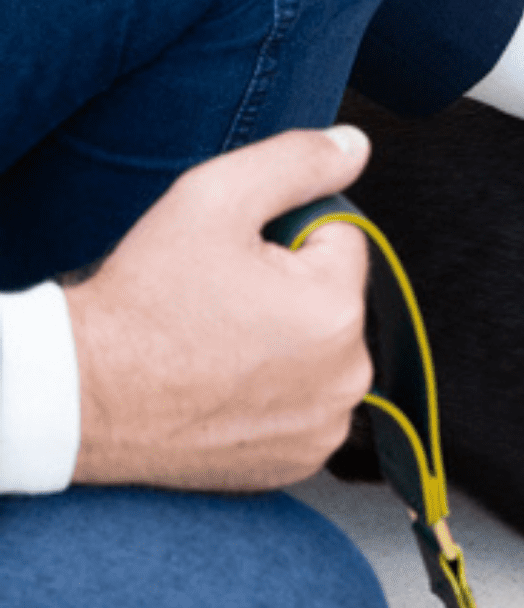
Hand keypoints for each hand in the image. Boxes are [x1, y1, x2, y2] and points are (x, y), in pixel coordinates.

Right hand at [67, 126, 373, 491]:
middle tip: (217, 304)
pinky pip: (304, 405)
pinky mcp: (301, 461)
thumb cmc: (142, 304)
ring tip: (216, 346)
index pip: (340, 240)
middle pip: (334, 301)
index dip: (283, 238)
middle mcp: (347, 377)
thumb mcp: (213, 200)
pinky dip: (274, 395)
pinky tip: (224, 387)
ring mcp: (325, 426)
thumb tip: (354, 146)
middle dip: (288, 292)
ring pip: (321, 354)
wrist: (86, 397)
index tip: (232, 261)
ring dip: (284, 344)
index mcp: (336, 310)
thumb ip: (296, 163)